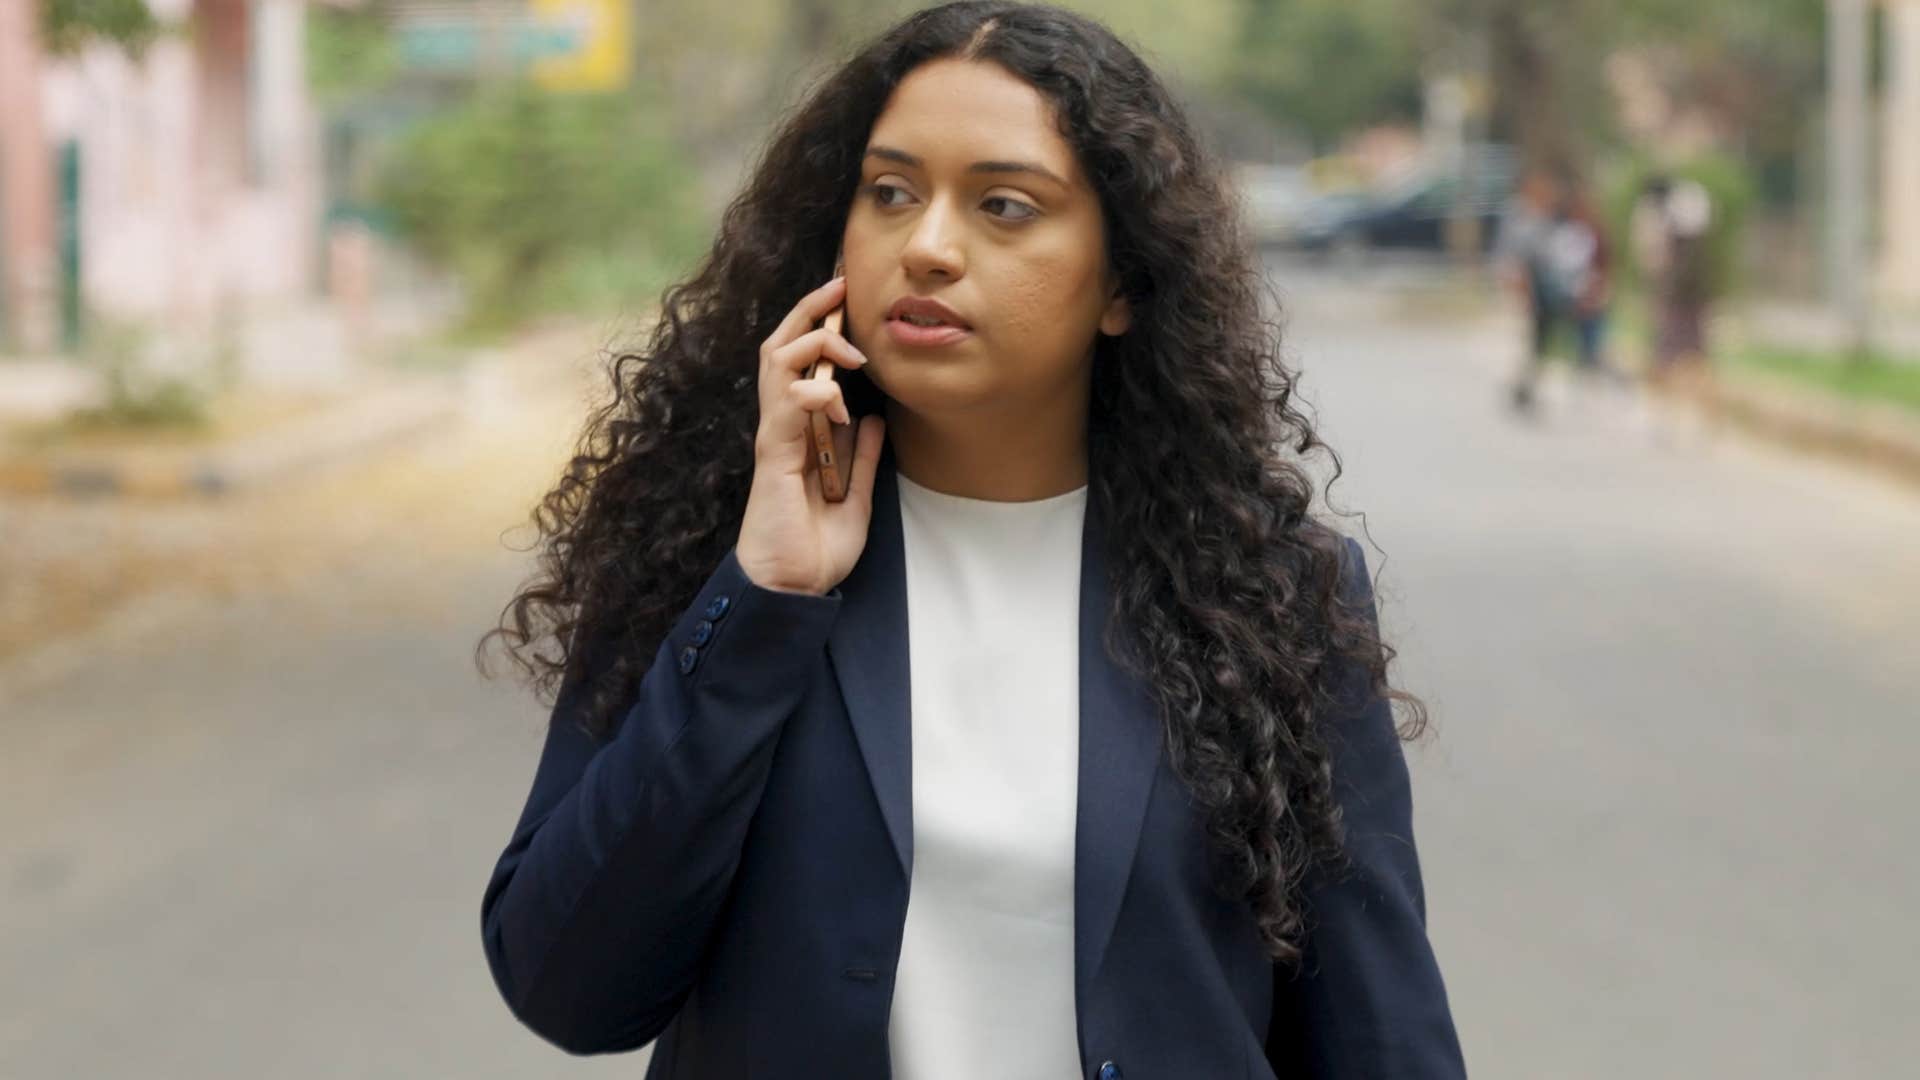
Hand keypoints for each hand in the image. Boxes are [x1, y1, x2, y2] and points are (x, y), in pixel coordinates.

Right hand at [735, 275, 887, 595]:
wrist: (790, 591)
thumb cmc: (813, 550)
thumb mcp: (855, 498)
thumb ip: (862, 458)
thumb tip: (874, 418)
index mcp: (799, 432)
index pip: (800, 363)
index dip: (818, 326)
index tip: (847, 298)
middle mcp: (781, 427)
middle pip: (778, 347)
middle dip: (807, 311)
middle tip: (840, 286)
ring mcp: (774, 438)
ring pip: (775, 363)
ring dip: (813, 344)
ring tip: (848, 348)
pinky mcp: (772, 457)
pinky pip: (784, 407)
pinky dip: (813, 393)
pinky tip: (838, 401)